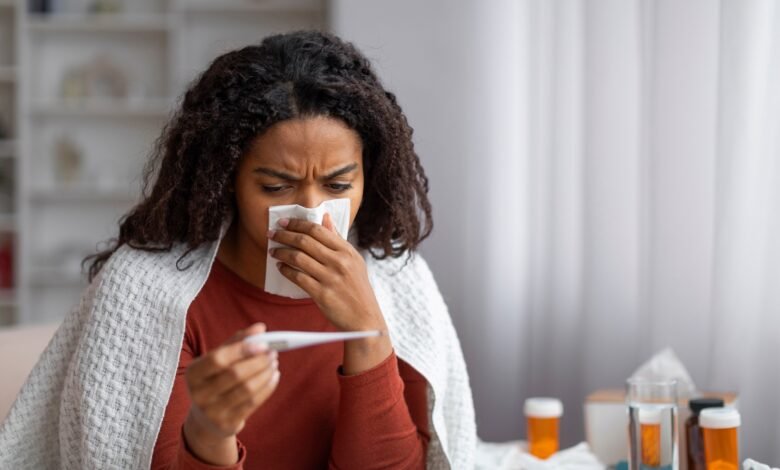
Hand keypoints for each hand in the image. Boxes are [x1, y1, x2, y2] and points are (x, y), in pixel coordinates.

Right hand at [183, 323, 278, 464]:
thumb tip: (260, 328)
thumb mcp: (218, 360)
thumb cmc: (214, 380)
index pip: (217, 358)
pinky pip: (253, 403)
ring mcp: (213, 411)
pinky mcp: (228, 423)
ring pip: (247, 389)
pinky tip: (274, 376)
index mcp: (193, 373)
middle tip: (273, 352)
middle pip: (235, 374)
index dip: (241, 350)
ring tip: (274, 363)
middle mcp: (199, 393)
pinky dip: (268, 387)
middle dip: (259, 361)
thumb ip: (236, 342)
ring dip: (266, 373)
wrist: (206, 419)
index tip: (263, 343)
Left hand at [268, 214, 392, 374]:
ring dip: (281, 252)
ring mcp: (330, 278)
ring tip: (273, 251)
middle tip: (272, 234)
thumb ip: (338, 239)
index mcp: (347, 251)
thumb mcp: (354, 260)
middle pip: (305, 241)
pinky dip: (285, 270)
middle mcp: (339, 262)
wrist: (364, 317)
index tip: (284, 222)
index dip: (298, 223)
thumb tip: (325, 218)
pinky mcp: (321, 294)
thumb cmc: (358, 288)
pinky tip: (280, 267)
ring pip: (298, 258)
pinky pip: (297, 277)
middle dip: (284, 235)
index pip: (318, 230)